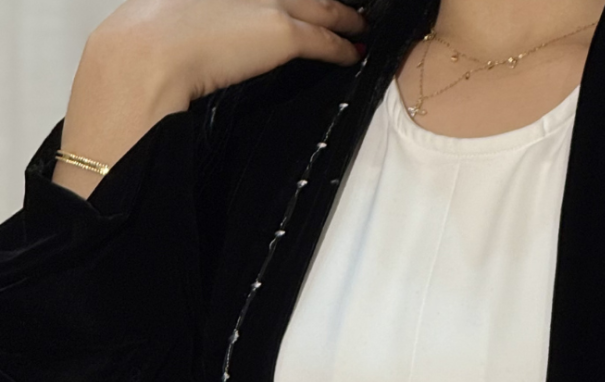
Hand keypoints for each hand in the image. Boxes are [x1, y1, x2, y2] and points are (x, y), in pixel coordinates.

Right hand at [87, 0, 368, 104]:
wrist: (148, 55)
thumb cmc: (149, 41)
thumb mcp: (172, 11)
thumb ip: (199, 10)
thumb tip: (206, 25)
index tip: (301, 1)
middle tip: (348, 7)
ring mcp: (269, 2)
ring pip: (323, 6)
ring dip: (345, 18)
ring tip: (359, 26)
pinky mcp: (282, 33)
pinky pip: (326, 40)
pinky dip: (344, 47)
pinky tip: (354, 53)